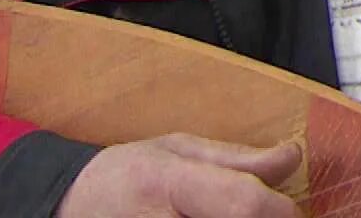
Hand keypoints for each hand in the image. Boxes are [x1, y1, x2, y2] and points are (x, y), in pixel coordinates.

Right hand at [57, 134, 300, 217]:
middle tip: (265, 215)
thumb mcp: (175, 149)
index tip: (289, 210)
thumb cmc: (125, 176)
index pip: (244, 204)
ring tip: (230, 216)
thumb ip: (236, 159)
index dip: (281, 210)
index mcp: (167, 184)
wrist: (68, 208)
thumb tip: (292, 157)